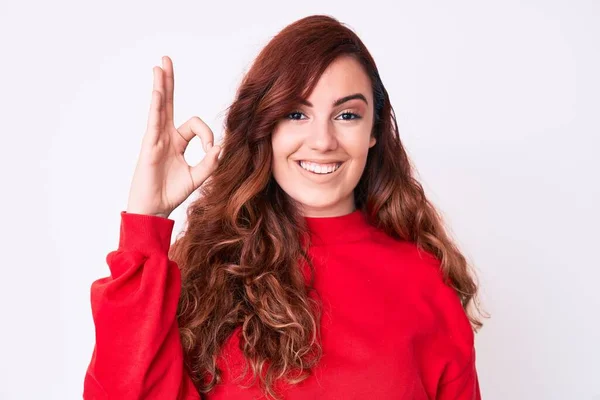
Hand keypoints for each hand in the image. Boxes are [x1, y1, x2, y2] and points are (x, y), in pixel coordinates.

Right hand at [126, 56, 220, 217]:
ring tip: (160, 66)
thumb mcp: (198, 176)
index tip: (211, 150)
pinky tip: (157, 90)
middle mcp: (165, 136)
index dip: (207, 134)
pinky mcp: (149, 146)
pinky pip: (154, 122)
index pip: (194, 124)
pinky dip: (156, 106)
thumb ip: (210, 163)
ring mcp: (155, 139)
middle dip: (169, 82)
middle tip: (166, 61)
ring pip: (159, 107)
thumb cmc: (172, 192)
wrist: (155, 208)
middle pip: (168, 103)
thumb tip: (221, 147)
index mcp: (177, 141)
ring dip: (161, 86)